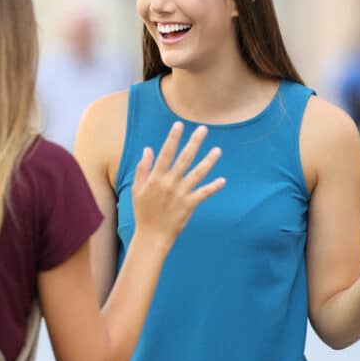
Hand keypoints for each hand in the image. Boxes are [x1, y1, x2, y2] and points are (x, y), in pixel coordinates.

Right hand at [131, 122, 224, 249]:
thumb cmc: (143, 211)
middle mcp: (169, 183)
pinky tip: (222, 180)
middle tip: (203, 129)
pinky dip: (213, 187)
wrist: (151, 236)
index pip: (166, 153)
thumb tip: (148, 149)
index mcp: (156, 178)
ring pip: (197, 174)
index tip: (179, 125)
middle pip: (184, 159)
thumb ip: (143, 168)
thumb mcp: (137, 189)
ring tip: (218, 151)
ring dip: (208, 162)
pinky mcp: (189, 205)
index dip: (173, 138)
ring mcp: (180, 194)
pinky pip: (203, 194)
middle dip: (194, 143)